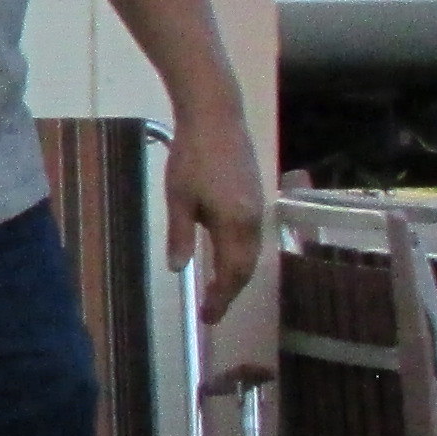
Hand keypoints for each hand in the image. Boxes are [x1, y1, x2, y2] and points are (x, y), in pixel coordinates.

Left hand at [165, 107, 266, 323]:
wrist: (217, 118)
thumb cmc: (192, 157)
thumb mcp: (178, 198)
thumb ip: (180, 236)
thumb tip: (177, 269)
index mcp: (235, 223)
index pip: (232, 273)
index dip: (222, 297)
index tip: (207, 318)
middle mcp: (253, 220)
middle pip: (246, 267)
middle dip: (230, 292)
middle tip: (211, 311)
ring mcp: (258, 207)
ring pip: (251, 252)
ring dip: (236, 274)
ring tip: (217, 291)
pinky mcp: (256, 196)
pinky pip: (252, 237)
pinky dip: (240, 255)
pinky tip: (225, 258)